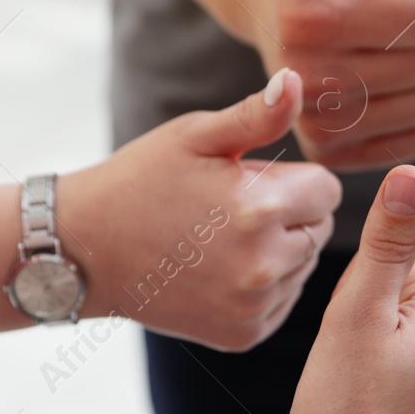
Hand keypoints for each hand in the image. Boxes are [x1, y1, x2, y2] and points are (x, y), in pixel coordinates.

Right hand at [63, 69, 341, 351]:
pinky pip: (282, 301)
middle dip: (289, 215)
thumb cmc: (141, 181)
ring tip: (221, 241)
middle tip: (230, 211)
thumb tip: (295, 80)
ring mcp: (254, 305)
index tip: (252, 181)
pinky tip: (220, 272)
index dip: (295, 180)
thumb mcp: (194, 136)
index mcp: (261, 208)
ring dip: (278, 251)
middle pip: (320, 229)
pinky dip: (262, 287)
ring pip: (304, 267)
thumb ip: (256, 114)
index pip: (328, 190)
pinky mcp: (244, 333)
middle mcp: (264, 264)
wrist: (86, 252)